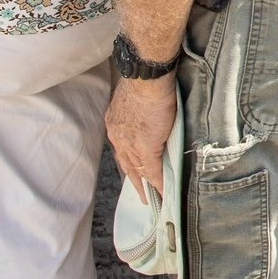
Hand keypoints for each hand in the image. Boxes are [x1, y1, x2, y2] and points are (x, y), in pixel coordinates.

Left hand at [106, 74, 178, 194]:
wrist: (147, 78)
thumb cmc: (143, 80)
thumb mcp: (134, 97)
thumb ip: (137, 110)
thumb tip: (147, 112)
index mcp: (114, 123)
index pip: (121, 147)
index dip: (128, 160)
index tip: (134, 169)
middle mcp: (118, 136)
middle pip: (126, 164)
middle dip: (134, 180)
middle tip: (142, 195)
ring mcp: (131, 144)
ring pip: (137, 171)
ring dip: (145, 186)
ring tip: (153, 199)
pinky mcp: (146, 148)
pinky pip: (152, 171)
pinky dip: (158, 183)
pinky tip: (163, 193)